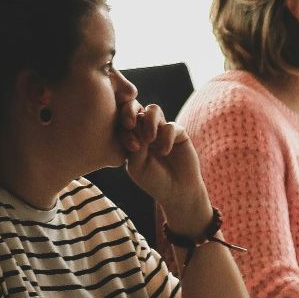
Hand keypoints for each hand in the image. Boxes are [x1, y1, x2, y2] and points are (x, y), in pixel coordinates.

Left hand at [121, 103, 211, 231]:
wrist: (177, 190)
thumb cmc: (153, 180)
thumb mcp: (136, 165)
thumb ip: (135, 144)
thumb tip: (138, 122)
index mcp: (129, 137)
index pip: (120, 120)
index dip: (122, 125)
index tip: (130, 145)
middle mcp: (144, 130)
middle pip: (134, 107)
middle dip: (130, 112)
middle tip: (130, 124)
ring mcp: (161, 129)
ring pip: (153, 110)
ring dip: (149, 121)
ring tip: (149, 139)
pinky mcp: (178, 132)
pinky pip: (170, 125)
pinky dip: (166, 138)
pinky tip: (165, 152)